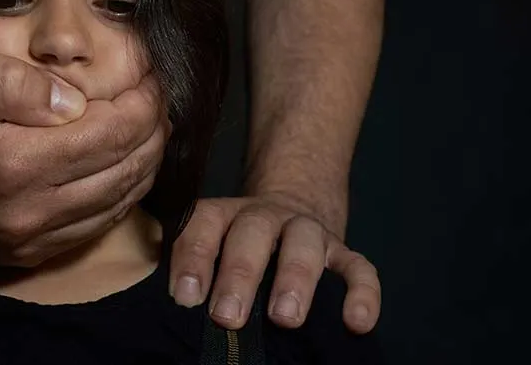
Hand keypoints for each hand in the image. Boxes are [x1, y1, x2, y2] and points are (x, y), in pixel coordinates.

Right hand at [0, 44, 168, 266]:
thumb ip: (17, 81)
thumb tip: (75, 102)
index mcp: (13, 161)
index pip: (110, 134)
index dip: (143, 105)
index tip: (151, 81)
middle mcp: (27, 210)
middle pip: (125, 171)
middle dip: (154, 132)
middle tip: (156, 102)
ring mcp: (28, 239)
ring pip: (117, 203)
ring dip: (144, 164)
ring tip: (148, 129)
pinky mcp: (25, 254)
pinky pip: (94, 227)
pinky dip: (120, 195)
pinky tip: (122, 167)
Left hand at [169, 195, 380, 333]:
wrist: (289, 214)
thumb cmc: (237, 249)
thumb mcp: (211, 248)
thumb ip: (194, 271)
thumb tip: (176, 308)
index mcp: (225, 215)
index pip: (204, 224)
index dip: (193, 258)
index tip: (185, 297)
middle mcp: (266, 218)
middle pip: (252, 234)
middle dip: (239, 275)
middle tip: (227, 317)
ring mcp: (308, 232)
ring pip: (304, 244)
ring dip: (294, 279)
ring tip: (285, 318)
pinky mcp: (344, 254)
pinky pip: (359, 268)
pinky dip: (362, 294)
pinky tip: (356, 323)